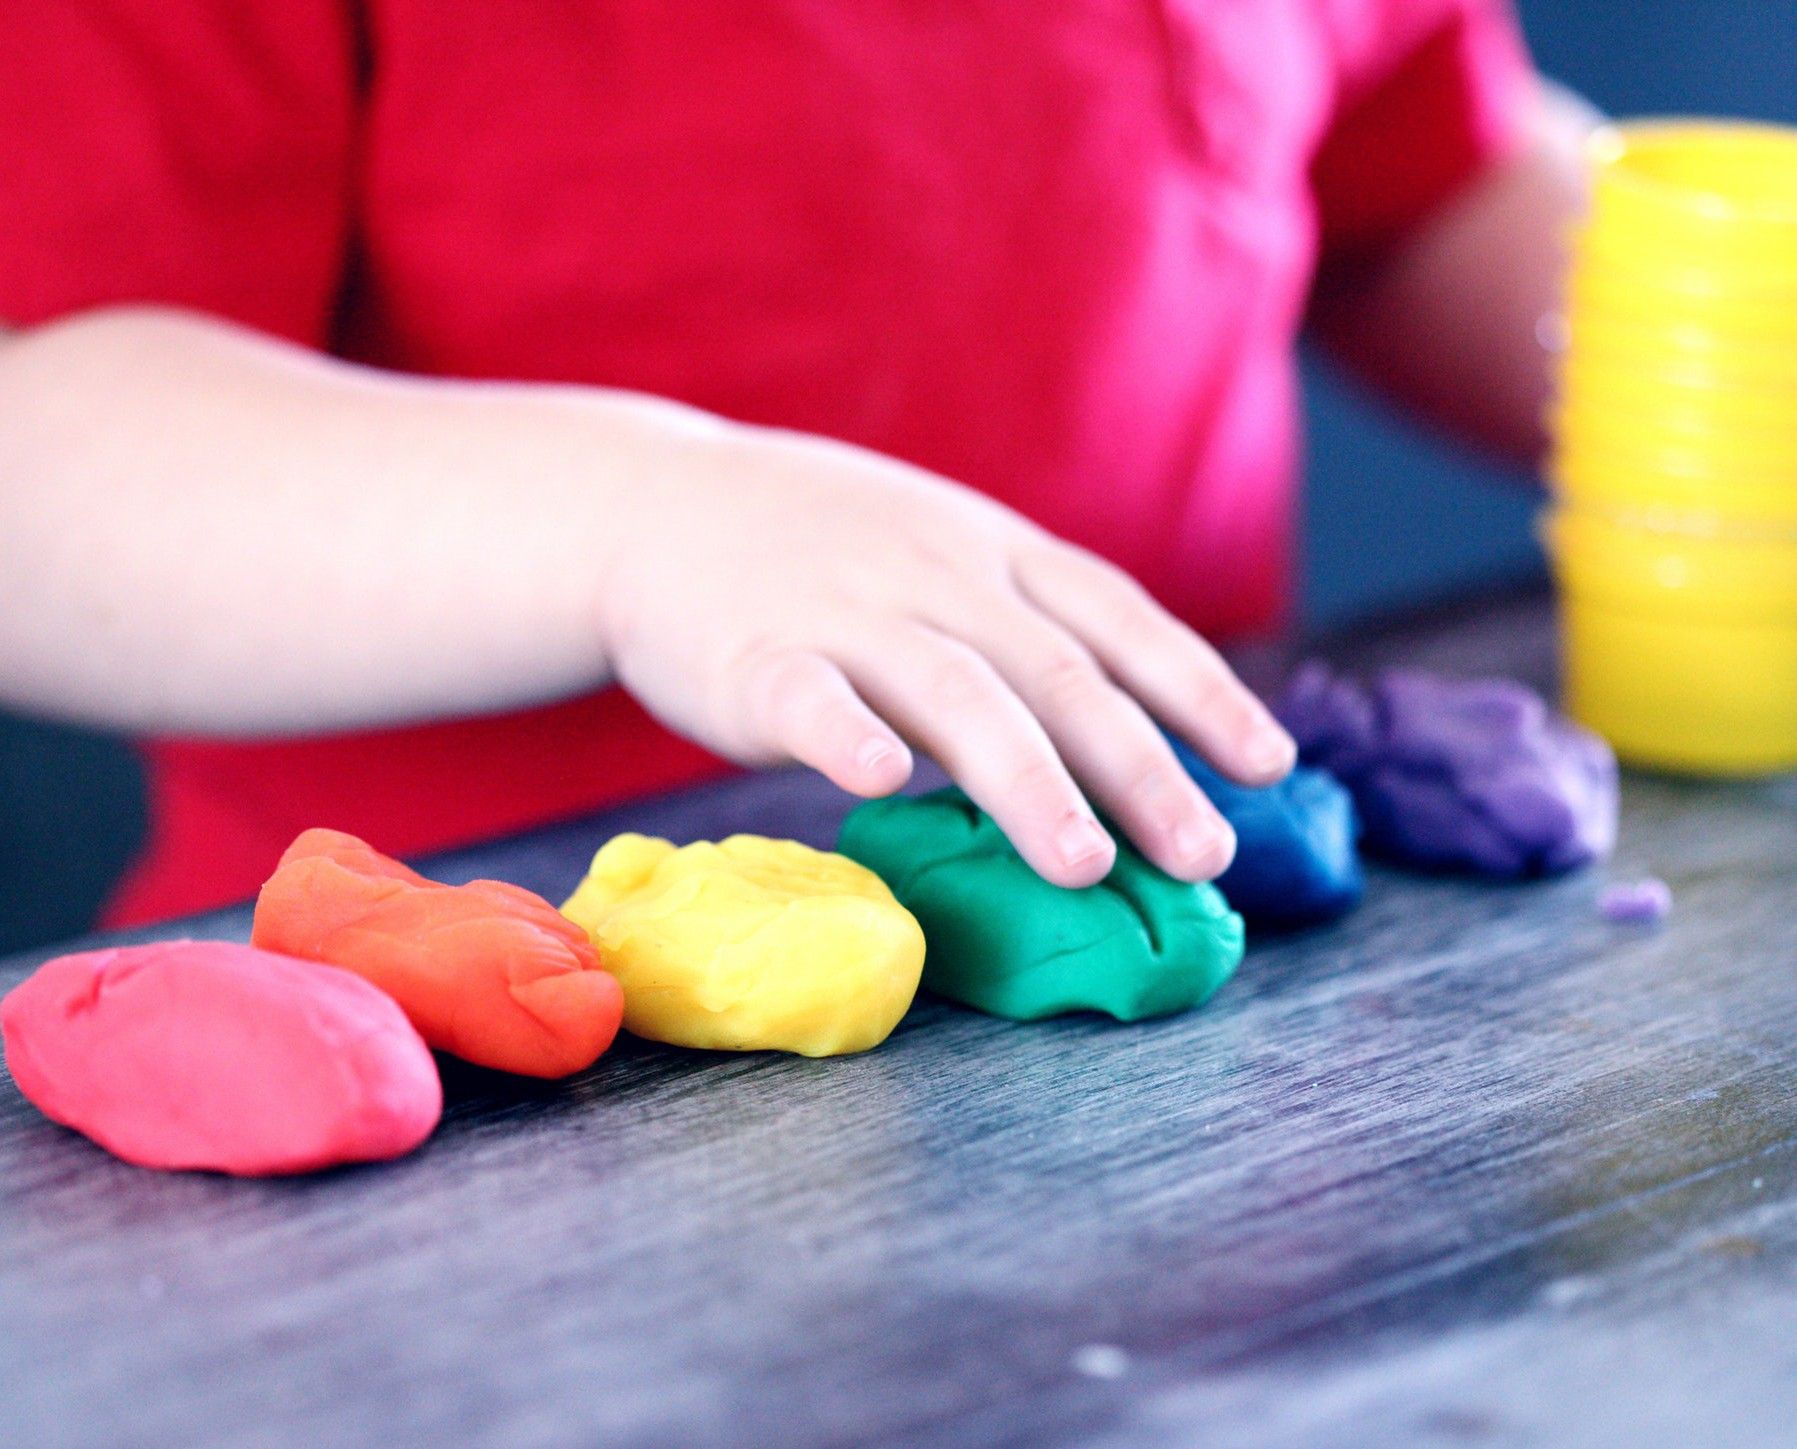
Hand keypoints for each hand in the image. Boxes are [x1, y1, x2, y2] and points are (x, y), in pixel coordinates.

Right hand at [599, 421, 1295, 887]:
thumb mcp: (939, 551)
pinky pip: (806, 695)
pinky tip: (885, 781)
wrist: (653, 504)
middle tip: (1204, 854)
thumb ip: (1019, 625)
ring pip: (954, 692)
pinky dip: (847, 736)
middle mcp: (937, 574)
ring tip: (1085, 864)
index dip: (1201, 690)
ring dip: (1026, 779)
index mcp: (992, 552)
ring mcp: (845, 610)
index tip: (1270, 764)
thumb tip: (1124, 733)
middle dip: (1141, 766)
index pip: (1118, 618)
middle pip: (1058, 672)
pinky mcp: (752, 655)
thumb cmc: (816, 548)